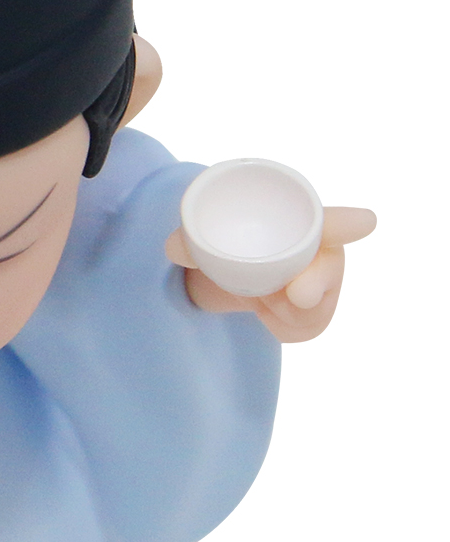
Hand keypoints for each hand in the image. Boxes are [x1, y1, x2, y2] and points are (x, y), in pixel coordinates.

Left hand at [165, 207, 376, 342]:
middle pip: (327, 266)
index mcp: (296, 215)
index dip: (344, 222)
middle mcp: (316, 246)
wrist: (223, 272)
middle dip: (316, 281)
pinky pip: (304, 326)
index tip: (365, 222)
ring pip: (313, 306)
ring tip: (262, 299)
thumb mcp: (200, 239)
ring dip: (283, 310)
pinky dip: (281, 324)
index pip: (325, 218)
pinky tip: (270, 312)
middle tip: (299, 296)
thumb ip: (189, 240)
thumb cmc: (218, 242)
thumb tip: (176, 246)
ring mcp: (318, 278)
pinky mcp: (313, 310)